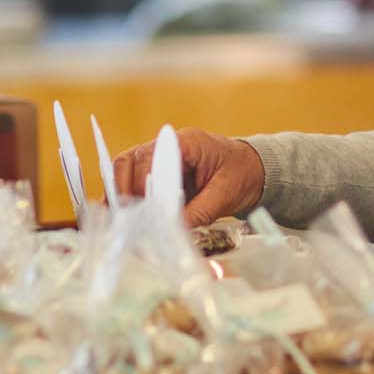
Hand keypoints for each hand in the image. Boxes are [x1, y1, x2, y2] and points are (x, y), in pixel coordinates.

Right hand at [109, 127, 266, 226]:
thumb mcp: (224, 195)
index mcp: (186, 142)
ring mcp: (160, 157)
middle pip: (129, 161)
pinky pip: (135, 180)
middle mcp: (167, 145)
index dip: (140, 184)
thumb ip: (199, 212)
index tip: (141, 209)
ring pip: (126, 169)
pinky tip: (126, 218)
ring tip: (118, 221)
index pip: (149, 157)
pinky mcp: (159, 172)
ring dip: (120, 194)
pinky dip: (128, 198)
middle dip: (122, 189)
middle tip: (123, 217)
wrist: (255, 169)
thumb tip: (173, 230)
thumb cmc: (242, 175)